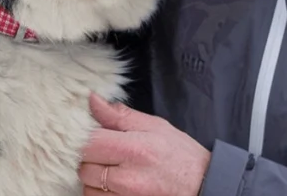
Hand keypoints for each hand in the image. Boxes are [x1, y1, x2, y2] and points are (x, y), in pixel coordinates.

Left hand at [78, 94, 209, 195]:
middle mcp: (127, 178)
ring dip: (93, 178)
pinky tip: (114, 185)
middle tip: (105, 152)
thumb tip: (92, 100)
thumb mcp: (154, 126)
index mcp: (134, 149)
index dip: (85, 136)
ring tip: (112, 170)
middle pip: (84, 166)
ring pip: (87, 187)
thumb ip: (119, 115)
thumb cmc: (180, 156)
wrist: (202, 187)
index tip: (93, 134)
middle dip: (89, 157)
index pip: (89, 142)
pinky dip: (100, 193)